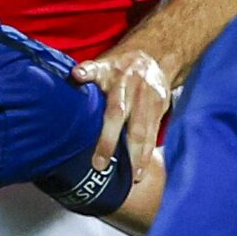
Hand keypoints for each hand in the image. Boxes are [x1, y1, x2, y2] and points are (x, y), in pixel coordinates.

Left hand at [73, 46, 172, 176]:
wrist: (155, 57)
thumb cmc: (120, 67)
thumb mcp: (104, 64)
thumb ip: (88, 71)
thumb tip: (75, 75)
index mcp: (120, 83)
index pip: (113, 111)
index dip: (106, 134)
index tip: (96, 155)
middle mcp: (137, 94)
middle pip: (129, 125)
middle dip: (115, 147)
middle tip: (102, 168)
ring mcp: (151, 103)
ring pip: (145, 133)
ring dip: (139, 157)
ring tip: (132, 178)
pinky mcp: (161, 110)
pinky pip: (155, 134)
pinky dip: (148, 153)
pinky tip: (141, 170)